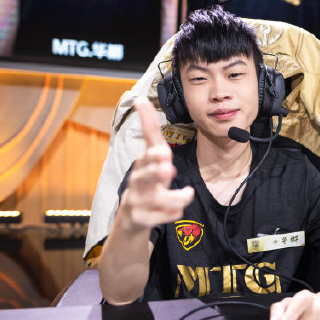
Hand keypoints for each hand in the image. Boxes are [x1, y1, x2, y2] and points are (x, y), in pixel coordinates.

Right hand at [117, 97, 193, 234]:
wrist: (132, 217)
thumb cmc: (148, 181)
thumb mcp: (152, 157)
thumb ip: (151, 132)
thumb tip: (141, 100)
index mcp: (142, 163)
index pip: (146, 148)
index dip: (150, 144)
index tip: (157, 137)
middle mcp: (136, 180)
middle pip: (143, 175)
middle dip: (155, 171)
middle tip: (168, 168)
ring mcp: (136, 200)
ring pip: (156, 199)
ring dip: (174, 197)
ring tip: (187, 194)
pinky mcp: (139, 219)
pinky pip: (159, 217)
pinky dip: (170, 214)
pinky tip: (174, 210)